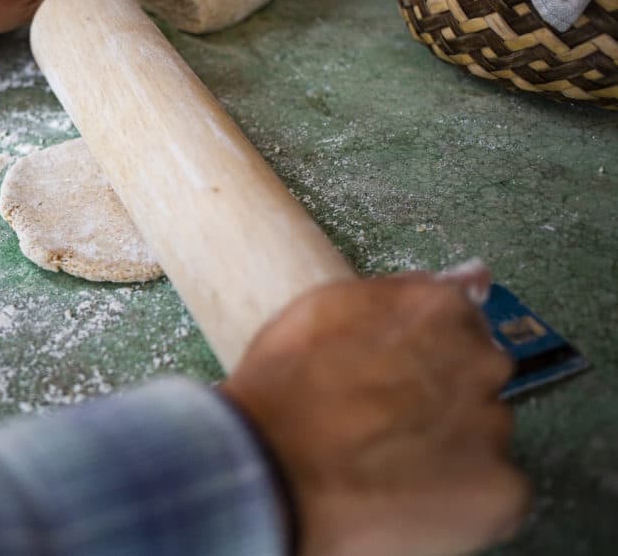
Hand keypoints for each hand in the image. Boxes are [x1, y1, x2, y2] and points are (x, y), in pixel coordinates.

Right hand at [221, 273, 530, 555]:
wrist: (270, 468)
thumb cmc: (285, 385)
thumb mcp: (328, 310)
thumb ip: (406, 291)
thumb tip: (473, 275)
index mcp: (440, 308)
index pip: (462, 322)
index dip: (423, 353)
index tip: (393, 376)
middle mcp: (482, 361)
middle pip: (479, 376)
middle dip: (444, 395)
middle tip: (388, 420)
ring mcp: (494, 427)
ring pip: (485, 432)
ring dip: (453, 444)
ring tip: (389, 460)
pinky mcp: (501, 489)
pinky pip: (496, 489)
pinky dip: (464, 495)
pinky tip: (410, 494)